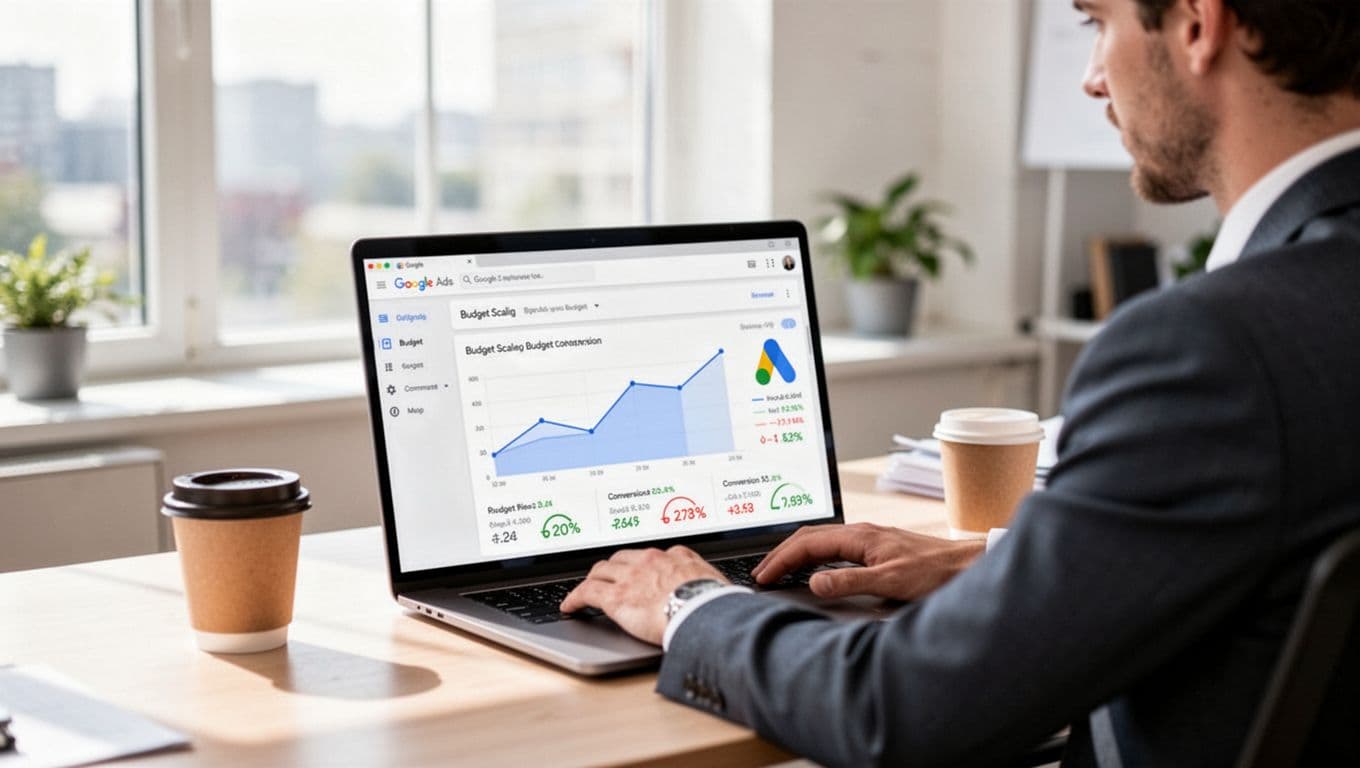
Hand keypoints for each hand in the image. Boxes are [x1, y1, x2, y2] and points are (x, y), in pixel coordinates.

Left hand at [561, 546, 726, 645]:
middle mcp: (649, 560)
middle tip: (607, 578)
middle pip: (621, 558)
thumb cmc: (714, 604)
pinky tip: (570, 606)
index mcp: (675, 556)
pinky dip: (575, 598)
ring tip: (587, 589)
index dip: (640, 565)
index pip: (650, 557)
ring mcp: (630, 577)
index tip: (637, 572)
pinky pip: (587, 592)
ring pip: (601, 571)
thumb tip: (711, 588)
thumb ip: (705, 580)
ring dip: (593, 579)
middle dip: (612, 568)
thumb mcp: (714, 583)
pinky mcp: (615, 596)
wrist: (704, 612)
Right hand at [752, 523, 984, 600]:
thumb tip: (814, 582)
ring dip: (795, 552)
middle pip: (808, 536)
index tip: (764, 576)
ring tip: (778, 569)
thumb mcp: (890, 581)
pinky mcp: (875, 546)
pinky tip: (813, 566)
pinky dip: (812, 554)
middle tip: (761, 573)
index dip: (781, 559)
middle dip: (780, 553)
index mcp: (858, 536)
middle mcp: (860, 532)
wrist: (965, 566)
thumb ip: (850, 582)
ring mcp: (868, 537)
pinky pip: (832, 545)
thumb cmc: (934, 572)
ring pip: (820, 538)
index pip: (807, 544)